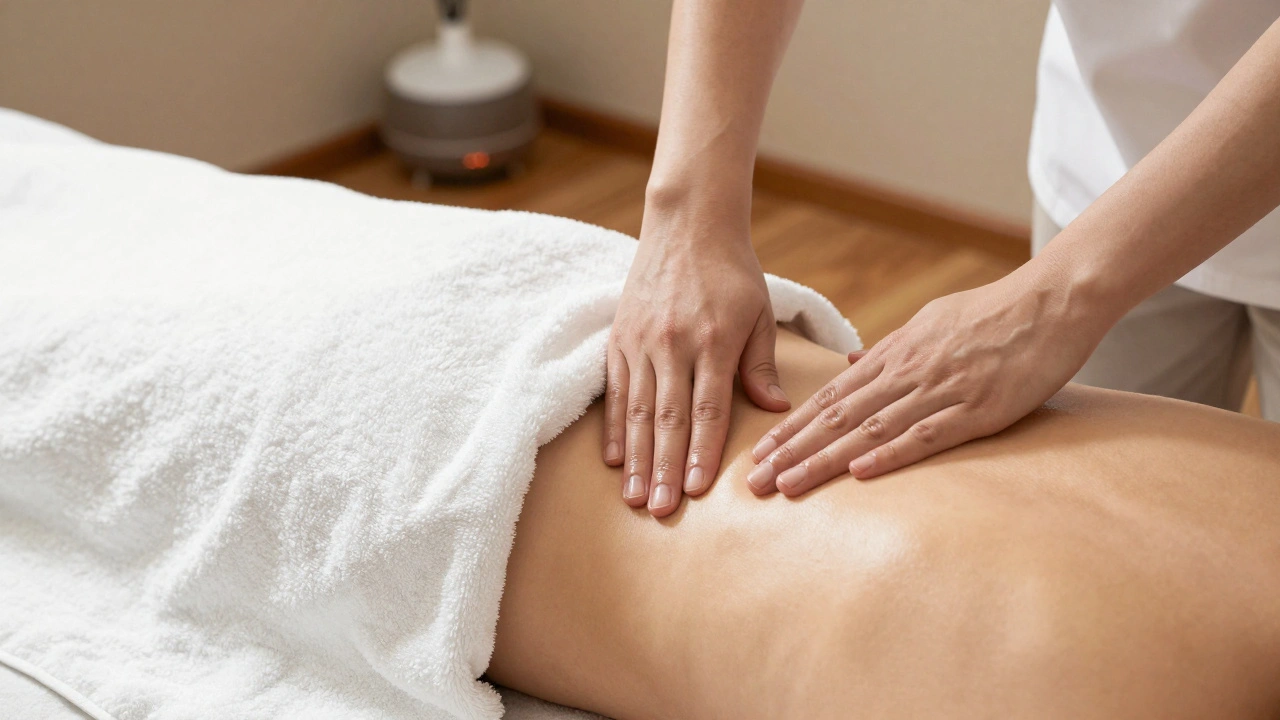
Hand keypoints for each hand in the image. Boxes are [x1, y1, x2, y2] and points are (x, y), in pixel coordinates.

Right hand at [606, 200, 789, 516]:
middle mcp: (672, 344)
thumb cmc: (732, 270)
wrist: (687, 222)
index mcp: (713, 340)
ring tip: (634, 498)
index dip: (703, 453)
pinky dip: (613, 427)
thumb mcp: (759, 311)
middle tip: (660, 511)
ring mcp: (641, 341)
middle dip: (664, 469)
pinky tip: (614, 461)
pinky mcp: (619, 337)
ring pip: (636, 410)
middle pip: (668, 418)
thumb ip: (761, 362)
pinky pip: (615, 390)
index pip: (708, 409)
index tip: (698, 492)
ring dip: (636, 459)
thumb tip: (774, 409)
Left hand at [746, 267, 1104, 495]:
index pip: (830, 396)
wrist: (1052, 299)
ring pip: (868, 429)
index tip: (760, 451)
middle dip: (792, 451)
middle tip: (754, 480)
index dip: (792, 426)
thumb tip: (851, 360)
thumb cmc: (993, 312)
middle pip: (837, 416)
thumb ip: (889, 346)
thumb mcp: (930, 321)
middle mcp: (907, 372)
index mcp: (895, 353)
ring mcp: (940, 390)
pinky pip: (925, 435)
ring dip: (823, 460)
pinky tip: (858, 472)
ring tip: (787, 484)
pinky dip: (889, 454)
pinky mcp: (977, 409)